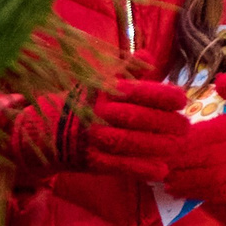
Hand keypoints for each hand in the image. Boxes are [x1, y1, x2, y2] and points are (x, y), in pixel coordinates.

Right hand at [0, 80, 190, 181]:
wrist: (38, 132)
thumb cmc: (76, 104)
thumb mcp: (96, 82)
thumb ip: (125, 71)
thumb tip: (147, 54)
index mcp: (102, 92)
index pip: (136, 91)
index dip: (161, 95)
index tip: (182, 100)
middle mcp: (97, 114)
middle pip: (137, 118)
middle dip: (165, 123)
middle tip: (186, 127)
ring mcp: (91, 139)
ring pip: (129, 142)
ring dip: (157, 146)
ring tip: (179, 147)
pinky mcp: (88, 161)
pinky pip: (117, 166)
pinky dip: (140, 169)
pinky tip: (161, 171)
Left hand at [161, 74, 225, 202]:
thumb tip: (220, 81)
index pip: (204, 135)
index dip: (179, 139)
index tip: (158, 137)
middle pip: (200, 159)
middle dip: (172, 161)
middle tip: (146, 159)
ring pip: (205, 179)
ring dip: (179, 178)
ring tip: (155, 175)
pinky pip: (217, 193)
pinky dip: (195, 193)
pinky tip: (176, 189)